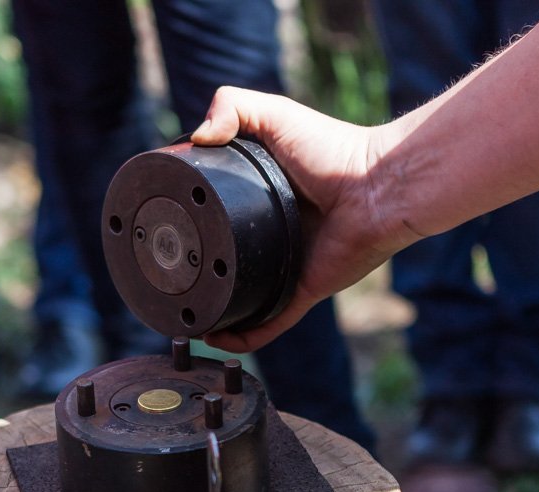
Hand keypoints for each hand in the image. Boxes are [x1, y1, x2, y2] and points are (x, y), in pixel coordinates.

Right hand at [191, 87, 418, 351]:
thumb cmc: (333, 149)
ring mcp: (287, 268)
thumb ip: (232, 105)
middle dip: (199, 272)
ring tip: (182, 314)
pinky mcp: (302, 292)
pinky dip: (242, 337)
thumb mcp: (275, 114)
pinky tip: (213, 337)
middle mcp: (273, 237)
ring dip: (214, 312)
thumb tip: (196, 137)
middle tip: (166, 274)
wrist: (376, 186)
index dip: (191, 220)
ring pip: (243, 299)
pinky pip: (268, 324)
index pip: (218, 215)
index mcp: (262, 201)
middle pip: (226, 260)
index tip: (162, 224)